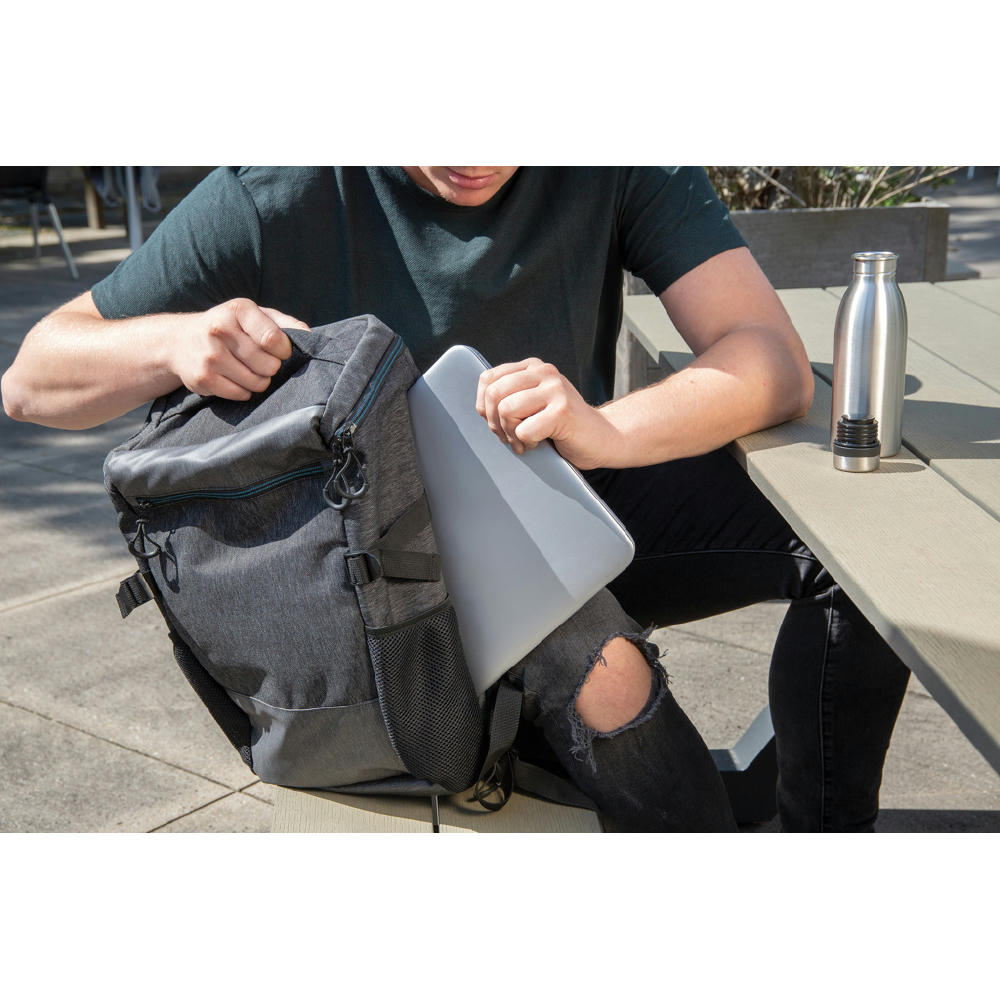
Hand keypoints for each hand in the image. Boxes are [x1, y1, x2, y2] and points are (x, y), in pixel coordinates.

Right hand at [170, 298, 308, 399]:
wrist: (178, 341)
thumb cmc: (228, 327)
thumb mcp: (253, 314)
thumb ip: (283, 323)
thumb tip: (310, 336)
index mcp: (237, 310)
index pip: (273, 338)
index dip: (284, 351)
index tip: (282, 351)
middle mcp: (220, 330)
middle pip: (268, 365)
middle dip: (272, 367)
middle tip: (263, 362)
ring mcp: (210, 356)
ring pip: (257, 383)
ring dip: (260, 381)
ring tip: (249, 370)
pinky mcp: (203, 379)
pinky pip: (241, 394)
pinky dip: (244, 391)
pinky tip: (235, 378)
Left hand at [475, 357, 621, 469]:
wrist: (603, 438)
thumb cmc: (563, 426)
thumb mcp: (533, 403)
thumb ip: (510, 396)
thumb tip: (479, 407)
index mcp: (533, 367)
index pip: (487, 379)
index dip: (483, 406)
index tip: (498, 423)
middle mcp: (544, 372)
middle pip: (494, 394)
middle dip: (494, 422)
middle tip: (509, 437)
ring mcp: (555, 389)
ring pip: (506, 410)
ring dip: (510, 434)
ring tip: (525, 441)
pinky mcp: (562, 411)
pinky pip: (524, 430)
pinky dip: (527, 443)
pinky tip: (540, 444)